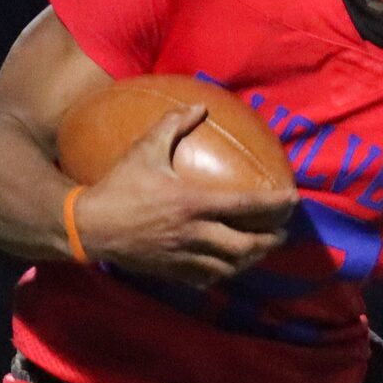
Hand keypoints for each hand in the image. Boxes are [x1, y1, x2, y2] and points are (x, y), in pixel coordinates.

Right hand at [71, 106, 294, 286]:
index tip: (293, 201)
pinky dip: (225, 273)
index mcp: (192, 203)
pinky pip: (209, 278)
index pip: (246, 206)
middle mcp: (194, 233)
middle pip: (247, 245)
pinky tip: (230, 266)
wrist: (89, 226)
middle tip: (281, 233)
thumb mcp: (145, 149)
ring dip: (252, 259)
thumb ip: (173, 125)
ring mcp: (185, 256)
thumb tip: (199, 105)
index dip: (274, 205)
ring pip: (232, 266)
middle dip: (270, 241)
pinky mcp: (174, 272)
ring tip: (261, 250)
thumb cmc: (118, 185)